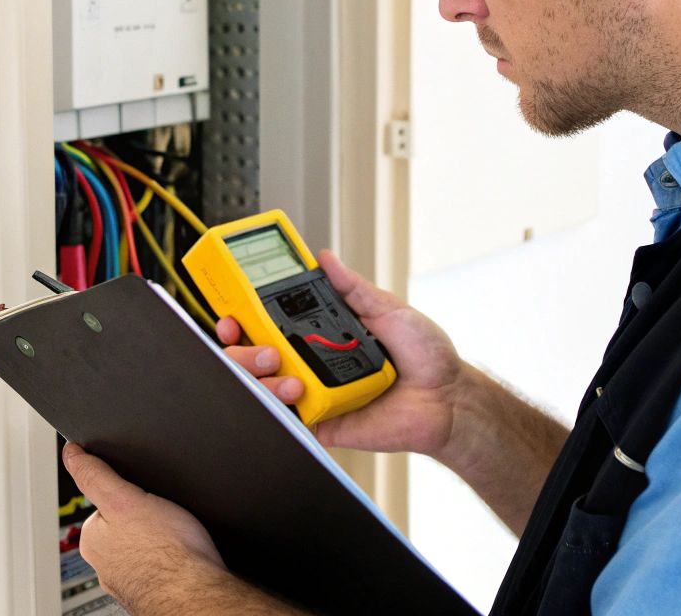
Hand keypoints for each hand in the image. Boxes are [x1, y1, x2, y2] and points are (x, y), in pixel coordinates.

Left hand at [62, 442, 223, 607]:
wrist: (198, 593)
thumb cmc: (168, 553)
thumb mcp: (124, 498)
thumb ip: (95, 475)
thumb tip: (72, 454)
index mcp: (92, 540)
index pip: (103, 504)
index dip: (126, 493)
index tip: (142, 495)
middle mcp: (104, 564)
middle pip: (121, 527)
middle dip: (141, 520)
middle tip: (162, 517)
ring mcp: (128, 580)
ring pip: (140, 547)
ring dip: (155, 542)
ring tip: (172, 537)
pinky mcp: (151, 590)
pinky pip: (157, 566)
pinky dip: (167, 560)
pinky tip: (179, 556)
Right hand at [218, 249, 467, 457]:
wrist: (448, 398)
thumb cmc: (425, 354)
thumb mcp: (388, 309)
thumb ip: (353, 287)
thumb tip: (324, 258)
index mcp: (322, 332)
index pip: (271, 322)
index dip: (244, 315)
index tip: (231, 309)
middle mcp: (312, 361)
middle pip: (256, 353)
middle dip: (240, 346)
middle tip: (254, 341)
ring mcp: (314, 392)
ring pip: (264, 386)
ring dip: (260, 375)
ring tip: (288, 373)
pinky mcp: (322, 422)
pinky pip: (288, 419)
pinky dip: (278, 407)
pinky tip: (291, 394)